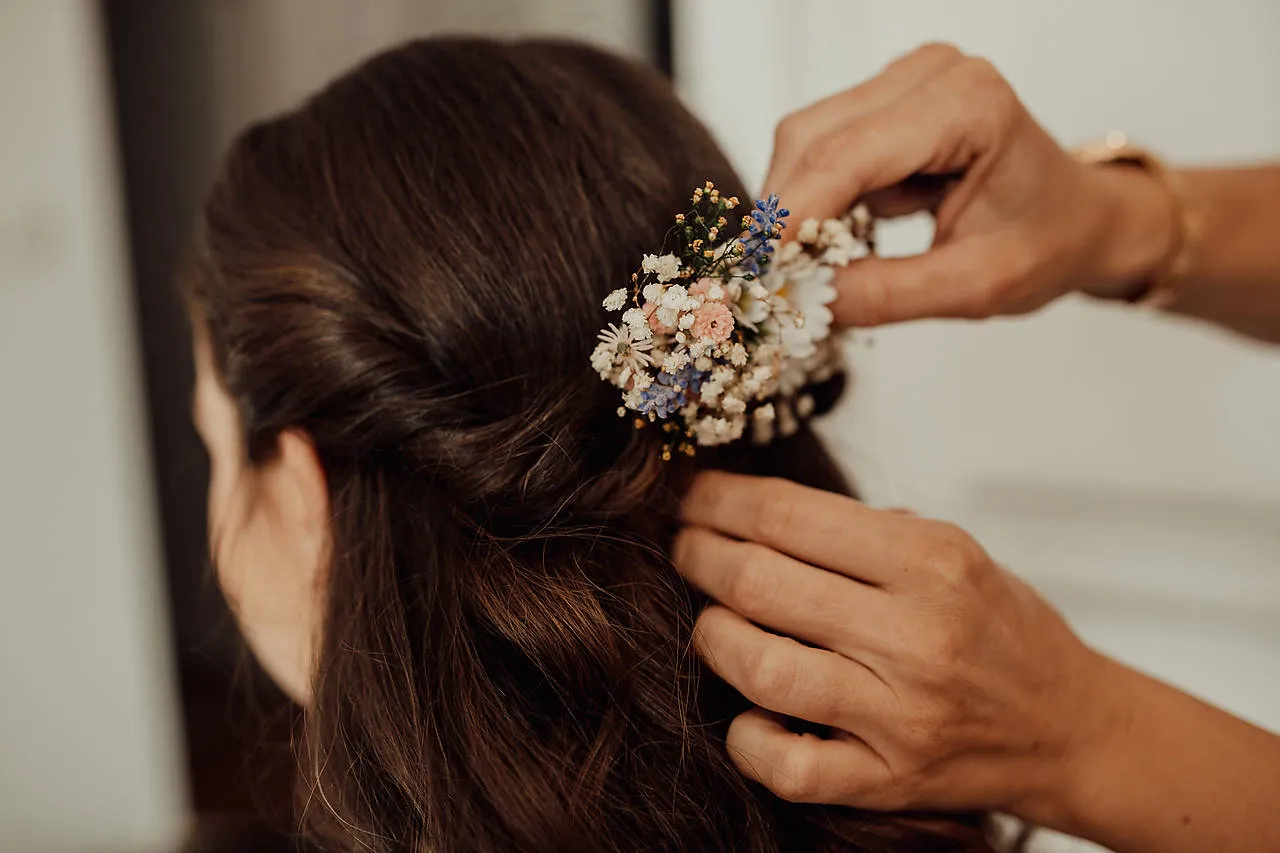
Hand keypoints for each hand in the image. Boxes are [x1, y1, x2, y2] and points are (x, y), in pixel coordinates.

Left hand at [673, 471, 1107, 819]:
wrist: (1071, 727)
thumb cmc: (1003, 630)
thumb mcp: (956, 551)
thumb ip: (864, 532)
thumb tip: (754, 508)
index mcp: (932, 562)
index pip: (788, 516)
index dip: (719, 501)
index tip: (690, 496)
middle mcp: (916, 636)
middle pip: (760, 583)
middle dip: (698, 556)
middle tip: (682, 547)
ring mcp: (901, 715)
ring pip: (762, 670)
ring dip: (713, 636)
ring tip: (709, 619)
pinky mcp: (890, 781)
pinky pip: (788, 766)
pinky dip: (748, 737)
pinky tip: (749, 709)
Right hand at [766, 43, 1175, 323]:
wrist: (1080, 219)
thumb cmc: (1047, 243)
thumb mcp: (974, 287)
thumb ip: (886, 294)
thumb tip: (801, 300)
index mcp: (969, 104)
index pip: (850, 154)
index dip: (792, 215)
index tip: (754, 272)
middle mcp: (931, 73)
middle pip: (812, 136)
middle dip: (783, 214)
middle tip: (768, 283)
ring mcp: (903, 81)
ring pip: (804, 140)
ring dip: (794, 209)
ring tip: (806, 269)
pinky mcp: (883, 102)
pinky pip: (819, 149)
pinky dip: (812, 202)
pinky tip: (831, 242)